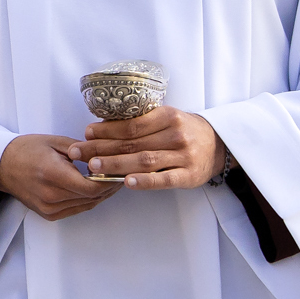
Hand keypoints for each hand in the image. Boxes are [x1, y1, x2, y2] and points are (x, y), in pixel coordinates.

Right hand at [0, 133, 114, 221]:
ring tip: (110, 181)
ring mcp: (49, 208)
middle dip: (109, 187)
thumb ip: (82, 151)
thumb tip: (105, 155)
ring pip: (87, 205)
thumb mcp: (55, 142)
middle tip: (121, 175)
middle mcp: (51, 196)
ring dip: (100, 194)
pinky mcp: (48, 214)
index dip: (109, 181)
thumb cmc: (26, 149)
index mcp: (53, 175)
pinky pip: (77, 209)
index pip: (91, 187)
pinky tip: (93, 188)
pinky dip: (88, 200)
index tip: (119, 172)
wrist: (1, 165)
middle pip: (92, 197)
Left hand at [75, 106, 223, 189]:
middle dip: (103, 148)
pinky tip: (126, 182)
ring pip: (144, 160)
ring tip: (94, 167)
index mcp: (168, 116)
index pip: (132, 125)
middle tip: (80, 153)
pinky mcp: (188, 176)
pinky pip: (164, 180)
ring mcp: (183, 156)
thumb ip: (142, 122)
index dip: (107, 130)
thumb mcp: (167, 118)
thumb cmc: (184, 130)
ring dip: (116, 164)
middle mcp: (176, 134)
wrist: (219, 145)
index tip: (87, 133)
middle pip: (133, 143)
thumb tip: (103, 127)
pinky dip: (144, 181)